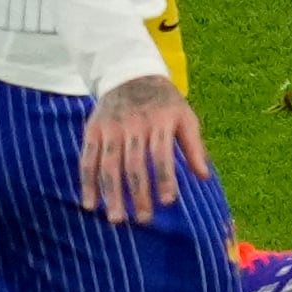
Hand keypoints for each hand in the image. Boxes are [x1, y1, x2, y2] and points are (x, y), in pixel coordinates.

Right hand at [78, 74, 210, 225]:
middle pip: (135, 164)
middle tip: (144, 219)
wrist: (129, 72)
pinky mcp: (93, 130)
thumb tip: (204, 176)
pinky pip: (88, 159)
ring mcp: (111, 128)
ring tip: (116, 219)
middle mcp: (134, 125)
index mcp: (160, 121)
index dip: (165, 178)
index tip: (168, 202)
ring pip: (109, 165)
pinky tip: (91, 204)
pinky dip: (87, 182)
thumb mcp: (184, 115)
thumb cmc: (163, 101)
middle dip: (139, 193)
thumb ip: (194, 145)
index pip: (162, 154)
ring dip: (112, 194)